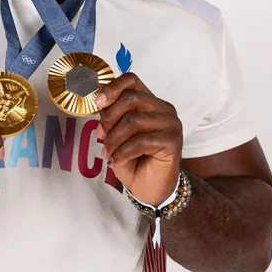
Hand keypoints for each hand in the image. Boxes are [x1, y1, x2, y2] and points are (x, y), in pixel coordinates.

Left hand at [95, 73, 182, 205]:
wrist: (151, 190)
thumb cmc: (134, 161)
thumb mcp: (117, 135)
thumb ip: (112, 116)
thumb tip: (99, 103)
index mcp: (150, 103)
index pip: (132, 80)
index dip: (112, 88)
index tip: (98, 103)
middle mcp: (164, 109)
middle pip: (131, 98)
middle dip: (110, 118)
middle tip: (101, 137)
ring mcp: (171, 123)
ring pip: (134, 120)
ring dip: (114, 139)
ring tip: (108, 152)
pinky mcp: (173, 141)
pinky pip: (141, 141)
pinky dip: (123, 152)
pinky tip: (117, 160)